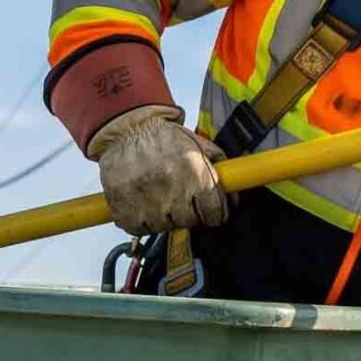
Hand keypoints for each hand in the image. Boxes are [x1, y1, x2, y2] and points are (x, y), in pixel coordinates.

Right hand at [87, 106, 232, 233]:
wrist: (126, 131)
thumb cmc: (163, 138)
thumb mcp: (198, 144)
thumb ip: (220, 169)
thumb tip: (233, 195)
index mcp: (195, 175)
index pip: (215, 213)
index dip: (215, 214)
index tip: (211, 213)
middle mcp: (173, 192)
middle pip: (190, 222)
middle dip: (189, 212)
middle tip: (181, 198)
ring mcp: (148, 204)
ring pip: (165, 226)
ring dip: (165, 216)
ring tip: (159, 196)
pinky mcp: (126, 211)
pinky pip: (140, 228)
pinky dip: (143, 220)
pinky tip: (143, 203)